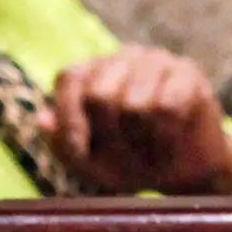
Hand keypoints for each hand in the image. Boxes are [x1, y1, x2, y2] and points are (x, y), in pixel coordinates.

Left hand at [47, 48, 231, 193]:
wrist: (186, 173)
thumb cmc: (132, 162)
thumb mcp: (90, 164)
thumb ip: (62, 144)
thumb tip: (43, 119)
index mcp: (93, 72)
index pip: (70, 78)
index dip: (71, 119)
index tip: (82, 151)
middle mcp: (123, 58)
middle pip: (100, 94)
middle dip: (112, 137)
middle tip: (128, 154)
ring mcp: (157, 61)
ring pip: (135, 104)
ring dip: (142, 143)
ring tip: (150, 150)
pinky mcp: (188, 73)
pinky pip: (167, 107)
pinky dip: (166, 137)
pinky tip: (171, 142)